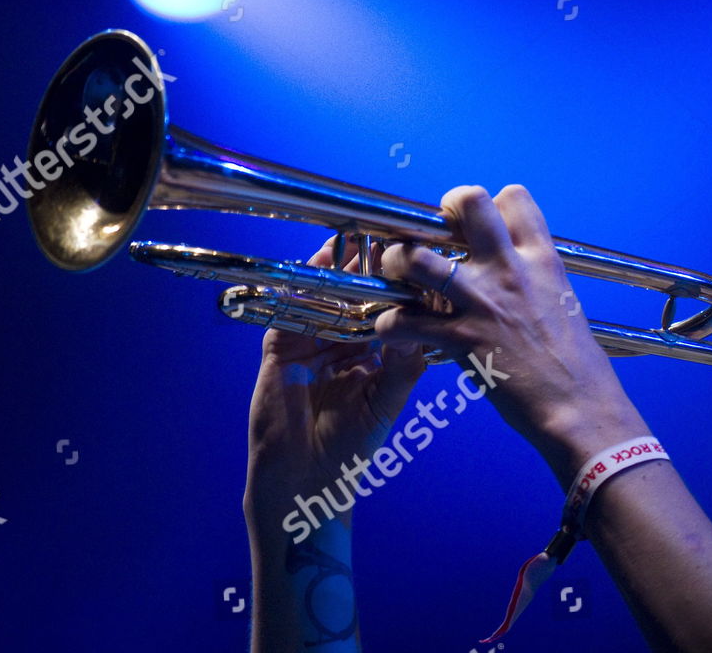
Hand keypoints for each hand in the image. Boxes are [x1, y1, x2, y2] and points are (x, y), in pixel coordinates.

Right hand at [243, 238, 426, 530]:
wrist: (304, 480)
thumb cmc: (351, 447)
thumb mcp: (388, 398)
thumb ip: (406, 359)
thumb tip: (429, 318)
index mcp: (374, 352)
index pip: (391, 307)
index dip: (405, 283)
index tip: (426, 255)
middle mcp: (344, 340)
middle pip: (359, 292)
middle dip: (375, 264)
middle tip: (394, 232)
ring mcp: (311, 339)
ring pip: (328, 292)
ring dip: (343, 264)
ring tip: (363, 234)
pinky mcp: (282, 343)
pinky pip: (293, 304)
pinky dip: (308, 281)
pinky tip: (325, 259)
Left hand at [372, 185, 645, 479]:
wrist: (580, 405)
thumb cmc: (576, 363)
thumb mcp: (562, 301)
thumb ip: (535, 278)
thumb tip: (516, 269)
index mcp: (541, 259)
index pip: (512, 197)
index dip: (487, 203)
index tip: (474, 226)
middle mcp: (511, 270)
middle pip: (468, 202)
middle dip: (441, 210)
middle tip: (433, 235)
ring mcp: (484, 302)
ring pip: (419, 257)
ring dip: (397, 261)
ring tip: (395, 275)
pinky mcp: (462, 340)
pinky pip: (406, 322)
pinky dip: (389, 326)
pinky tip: (390, 331)